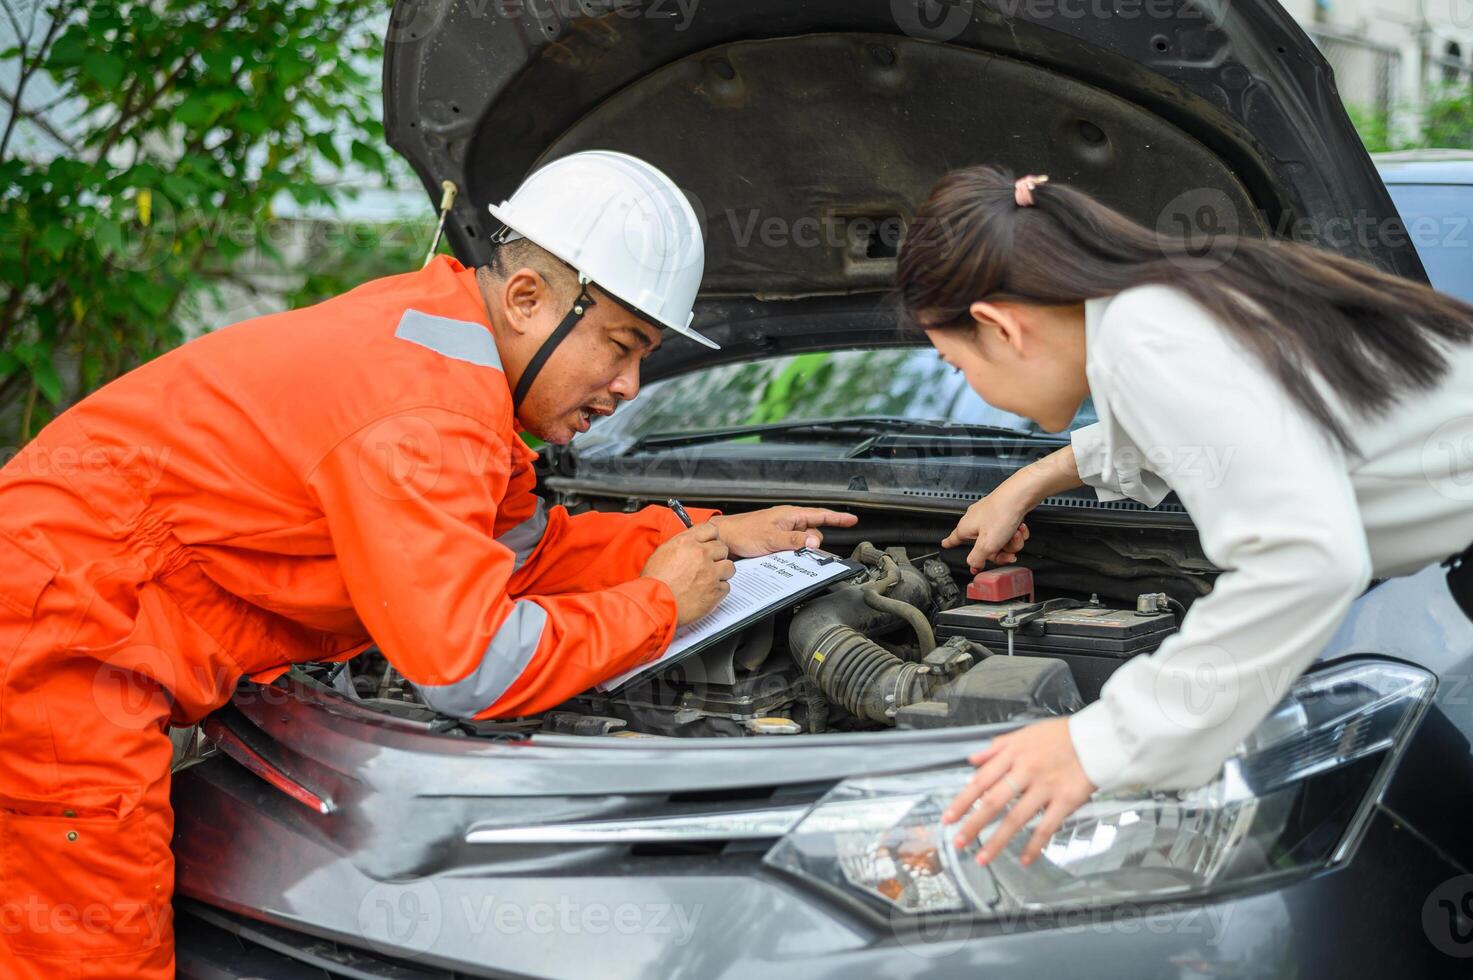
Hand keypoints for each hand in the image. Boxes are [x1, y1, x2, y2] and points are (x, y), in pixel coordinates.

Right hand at [641, 523, 736, 624]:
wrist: (654, 604)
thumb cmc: (654, 582)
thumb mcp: (663, 552)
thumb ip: (682, 544)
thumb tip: (692, 542)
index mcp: (687, 542)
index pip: (711, 530)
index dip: (711, 538)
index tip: (709, 544)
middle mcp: (701, 555)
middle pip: (722, 548)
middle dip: (716, 556)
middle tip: (708, 564)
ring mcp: (710, 573)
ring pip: (729, 566)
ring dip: (721, 572)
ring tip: (709, 579)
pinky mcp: (716, 591)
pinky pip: (726, 586)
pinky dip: (718, 590)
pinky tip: (706, 592)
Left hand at [711, 506, 858, 557]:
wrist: (724, 538)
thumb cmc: (743, 532)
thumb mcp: (771, 537)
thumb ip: (794, 540)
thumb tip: (814, 541)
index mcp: (790, 515)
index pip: (820, 514)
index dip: (838, 518)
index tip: (852, 520)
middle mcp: (788, 522)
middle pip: (813, 533)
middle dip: (812, 544)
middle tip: (803, 553)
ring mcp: (782, 532)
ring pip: (803, 543)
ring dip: (799, 550)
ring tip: (784, 554)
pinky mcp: (776, 542)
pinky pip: (792, 548)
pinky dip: (791, 553)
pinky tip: (782, 557)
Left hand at [941, 718, 1095, 866]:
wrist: (1097, 738)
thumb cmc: (1061, 736)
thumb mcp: (1024, 733)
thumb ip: (997, 747)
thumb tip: (972, 759)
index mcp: (1013, 754)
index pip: (980, 780)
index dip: (962, 801)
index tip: (948, 818)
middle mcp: (1025, 772)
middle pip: (993, 802)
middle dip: (973, 825)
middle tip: (958, 843)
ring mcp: (1045, 788)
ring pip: (1016, 818)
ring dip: (997, 841)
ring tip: (982, 858)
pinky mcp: (1066, 801)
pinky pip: (1046, 827)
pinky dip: (1034, 846)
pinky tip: (1025, 860)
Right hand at [942, 490, 1029, 572]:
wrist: (1020, 495)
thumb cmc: (1001, 513)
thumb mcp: (987, 545)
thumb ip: (977, 558)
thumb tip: (973, 565)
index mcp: (966, 528)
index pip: (953, 539)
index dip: (950, 544)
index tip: (945, 545)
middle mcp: (975, 521)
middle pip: (986, 547)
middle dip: (1001, 552)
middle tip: (1007, 553)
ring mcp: (989, 516)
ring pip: (1000, 540)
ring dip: (1011, 542)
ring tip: (1014, 534)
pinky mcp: (1003, 513)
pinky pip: (1009, 531)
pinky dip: (1017, 532)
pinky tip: (1019, 528)